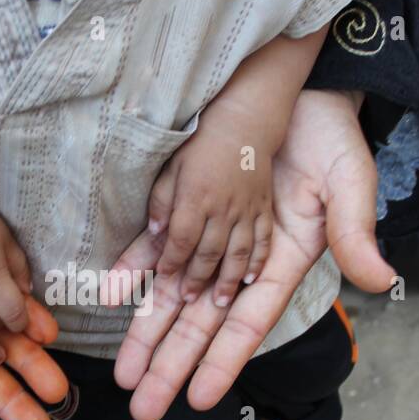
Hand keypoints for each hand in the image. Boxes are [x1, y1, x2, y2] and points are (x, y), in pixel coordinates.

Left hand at [109, 89, 394, 419]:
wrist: (294, 84)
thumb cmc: (329, 134)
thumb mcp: (349, 181)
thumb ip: (357, 232)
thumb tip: (382, 281)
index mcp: (282, 263)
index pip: (247, 323)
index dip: (223, 360)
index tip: (198, 399)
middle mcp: (242, 261)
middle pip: (202, 323)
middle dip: (171, 364)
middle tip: (141, 407)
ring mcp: (210, 236)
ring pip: (172, 296)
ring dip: (146, 334)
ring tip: (122, 377)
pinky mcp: (183, 205)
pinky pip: (152, 246)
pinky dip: (132, 273)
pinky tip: (111, 298)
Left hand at [150, 103, 273, 306]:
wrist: (245, 118)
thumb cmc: (202, 140)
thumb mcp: (172, 164)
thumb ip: (162, 199)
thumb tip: (155, 231)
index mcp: (196, 196)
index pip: (181, 239)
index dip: (172, 261)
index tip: (165, 276)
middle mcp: (223, 207)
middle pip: (208, 252)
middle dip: (196, 278)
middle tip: (188, 298)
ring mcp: (247, 209)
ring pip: (238, 252)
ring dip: (228, 280)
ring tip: (220, 302)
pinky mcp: (263, 206)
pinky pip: (263, 239)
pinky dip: (258, 260)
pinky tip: (252, 279)